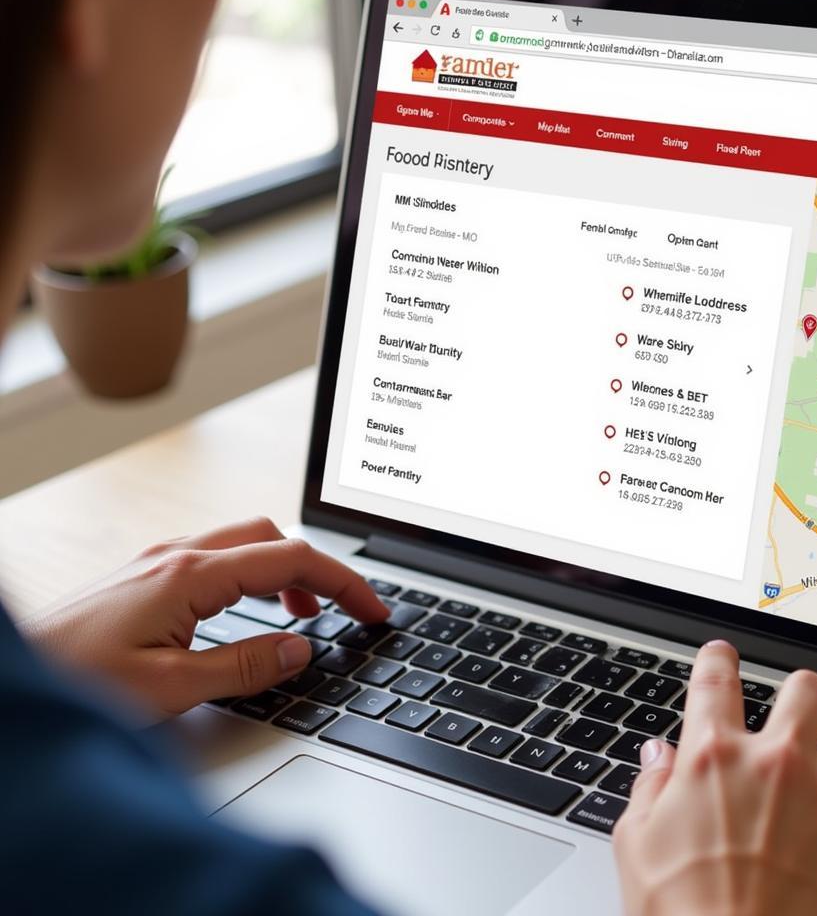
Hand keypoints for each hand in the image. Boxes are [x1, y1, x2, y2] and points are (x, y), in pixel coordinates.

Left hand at [22, 517, 388, 720]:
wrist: (14, 676)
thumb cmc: (76, 683)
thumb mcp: (169, 688)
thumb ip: (243, 666)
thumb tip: (301, 649)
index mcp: (189, 575)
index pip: (291, 559)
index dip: (344, 582)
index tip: (373, 610)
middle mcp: (176, 555)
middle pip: (271, 536)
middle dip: (318, 568)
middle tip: (345, 611)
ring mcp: (158, 560)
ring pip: (244, 542)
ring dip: (284, 569)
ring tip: (304, 612)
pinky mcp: (146, 574)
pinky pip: (217, 557)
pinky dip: (252, 575)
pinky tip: (250, 610)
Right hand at [613, 641, 816, 915]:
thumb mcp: (637, 847)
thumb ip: (649, 789)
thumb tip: (659, 756)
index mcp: (713, 756)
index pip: (716, 676)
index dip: (717, 658)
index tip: (721, 656)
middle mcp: (776, 763)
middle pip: (808, 686)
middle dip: (801, 692)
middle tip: (796, 712)